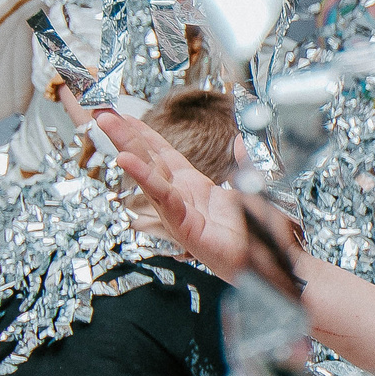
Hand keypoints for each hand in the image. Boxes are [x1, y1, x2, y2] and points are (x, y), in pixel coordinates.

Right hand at [58, 91, 251, 280]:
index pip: (162, 154)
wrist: (273, 264)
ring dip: (125, 147)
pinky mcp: (185, 228)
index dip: (143, 133)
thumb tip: (242, 139)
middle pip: (148, 160)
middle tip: (101, 111)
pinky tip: (125, 160)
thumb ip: (246, 162)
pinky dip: (145, 178)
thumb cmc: (259, 235)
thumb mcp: (253, 188)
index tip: (124, 114)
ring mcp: (180, 214)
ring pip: (148, 175)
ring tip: (105, 123)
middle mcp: (182, 199)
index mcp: (194, 187)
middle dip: (123, 134)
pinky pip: (163, 199)